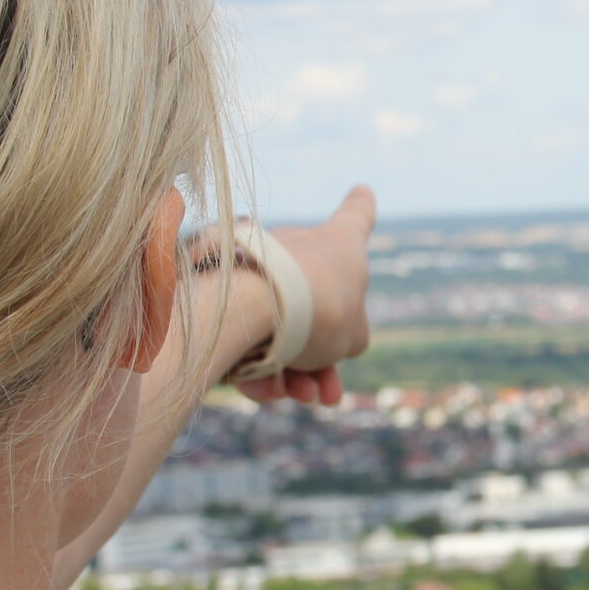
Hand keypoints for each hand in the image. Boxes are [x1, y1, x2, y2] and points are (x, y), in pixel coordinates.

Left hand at [234, 185, 375, 407]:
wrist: (260, 304)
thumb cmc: (321, 307)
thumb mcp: (355, 331)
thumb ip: (346, 336)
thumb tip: (318, 346)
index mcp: (339, 243)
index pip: (356, 220)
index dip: (363, 209)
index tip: (363, 192)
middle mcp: (296, 247)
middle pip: (317, 304)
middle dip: (324, 359)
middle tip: (329, 393)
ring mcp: (260, 267)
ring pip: (281, 329)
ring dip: (296, 373)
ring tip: (303, 397)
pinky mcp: (225, 291)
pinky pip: (248, 335)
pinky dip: (260, 367)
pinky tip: (269, 391)